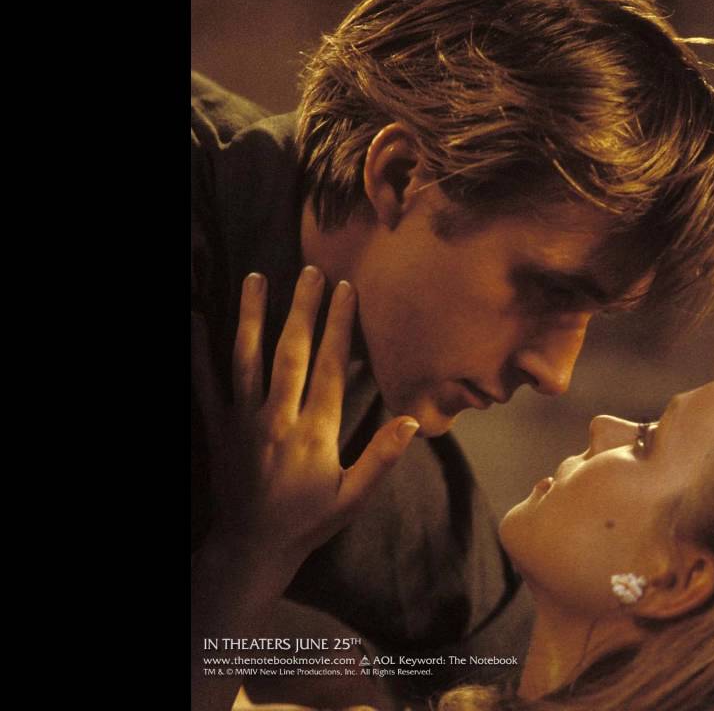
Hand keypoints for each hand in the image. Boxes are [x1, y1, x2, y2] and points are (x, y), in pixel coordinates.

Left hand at [204, 266, 417, 568]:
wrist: (251, 548)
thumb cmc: (308, 522)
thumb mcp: (353, 498)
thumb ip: (381, 458)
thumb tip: (412, 421)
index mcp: (314, 433)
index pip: (330, 369)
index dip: (338, 327)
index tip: (346, 291)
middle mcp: (276, 419)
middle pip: (290, 353)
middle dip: (301, 309)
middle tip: (310, 270)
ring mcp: (242, 421)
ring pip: (246, 359)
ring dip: (252, 316)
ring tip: (255, 278)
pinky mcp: (218, 428)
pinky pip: (205, 384)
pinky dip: (198, 351)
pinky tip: (195, 319)